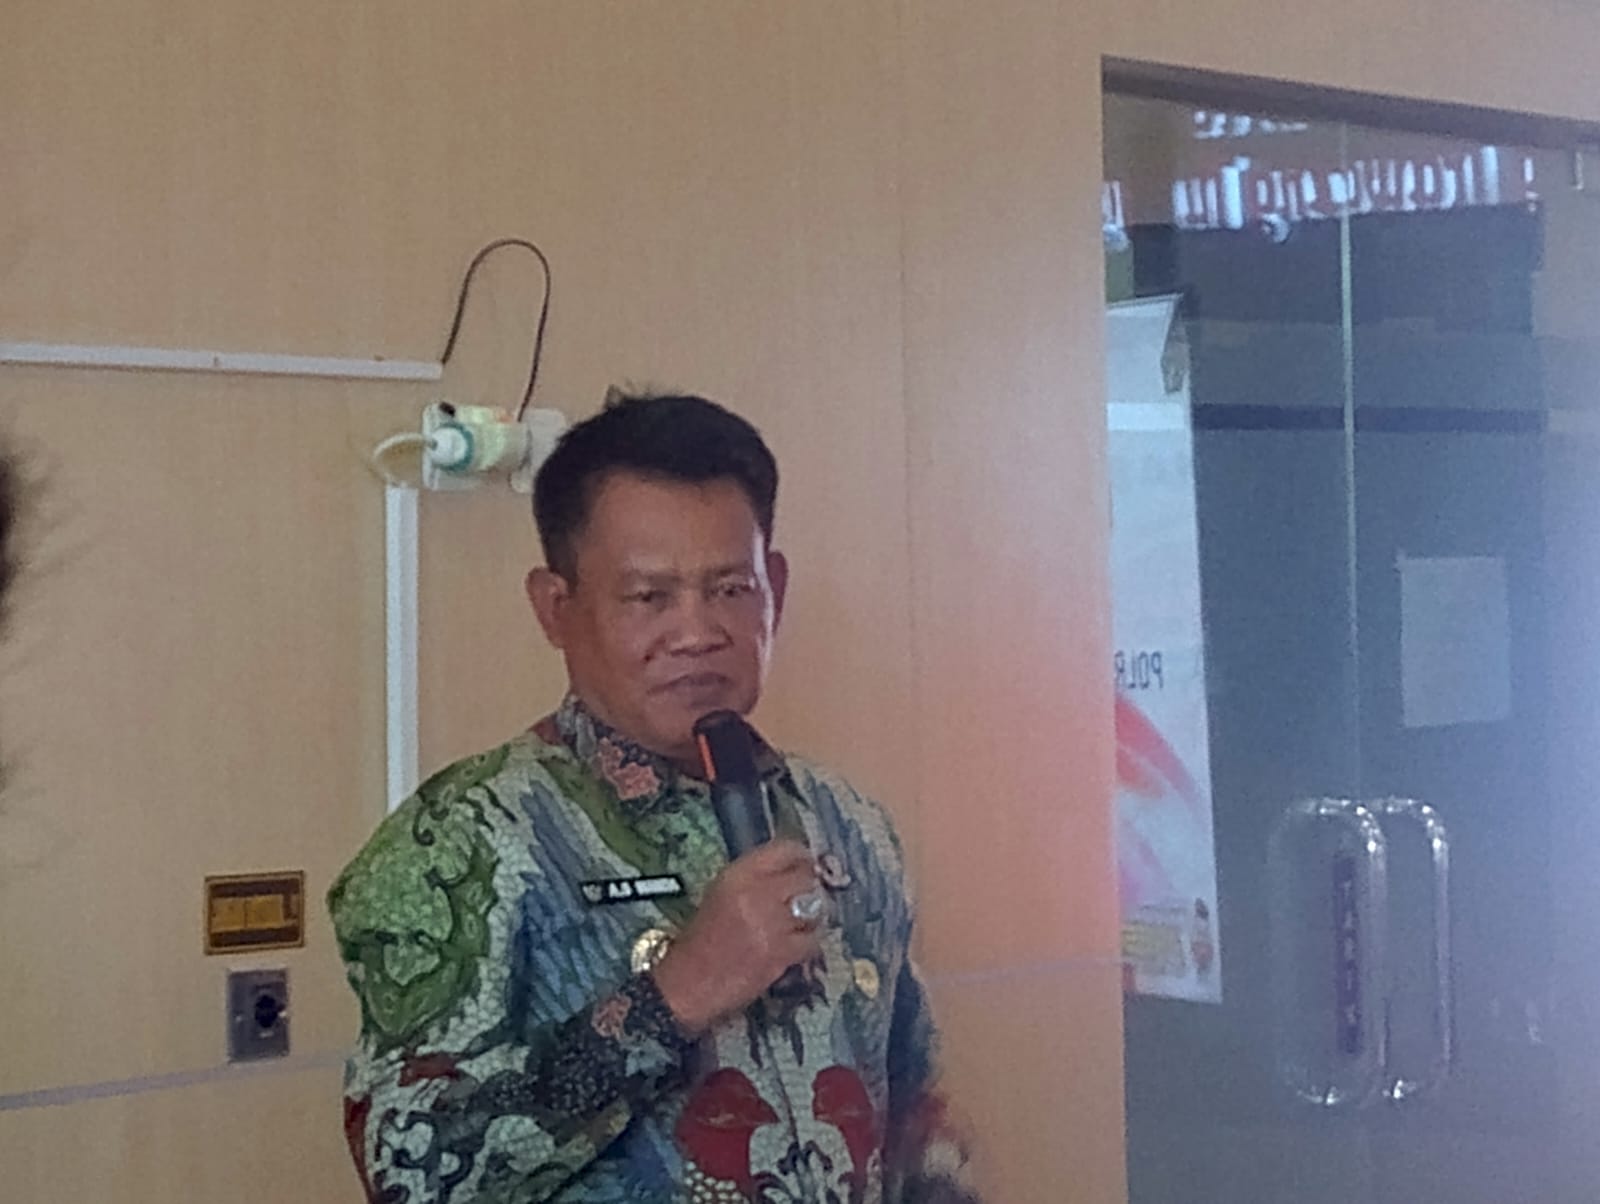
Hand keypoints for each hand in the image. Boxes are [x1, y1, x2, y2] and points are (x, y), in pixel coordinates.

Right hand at [651, 840, 822, 1034]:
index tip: (805, 861)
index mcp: (737, 875)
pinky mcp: (781, 954)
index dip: (800, 855)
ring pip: (813, 908)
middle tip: (807, 892)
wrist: (688, 984)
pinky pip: (811, 940)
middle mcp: (757, 894)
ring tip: (804, 919)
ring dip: (813, 913)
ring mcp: (772, 925)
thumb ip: (752, 879)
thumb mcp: (720, 894)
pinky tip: (799, 943)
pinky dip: (809, 941)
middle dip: (809, 884)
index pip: (783, 850)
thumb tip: (788, 871)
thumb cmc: (699, 939)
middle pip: (804, 877)